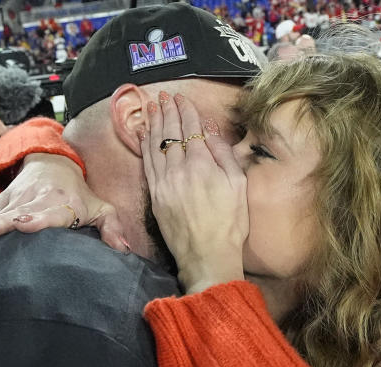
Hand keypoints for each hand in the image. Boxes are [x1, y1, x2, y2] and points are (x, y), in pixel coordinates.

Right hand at [0, 154, 123, 255]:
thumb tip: (124, 251)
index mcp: (61, 203)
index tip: (24, 224)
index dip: (36, 219)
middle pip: (16, 213)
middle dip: (1, 223)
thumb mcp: (100, 207)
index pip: (49, 212)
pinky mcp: (2, 203)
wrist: (52, 163)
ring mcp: (16, 201)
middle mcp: (35, 200)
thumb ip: (112, 228)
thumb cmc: (79, 194)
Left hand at [140, 91, 247, 293]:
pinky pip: (147, 164)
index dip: (186, 111)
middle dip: (167, 112)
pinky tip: (143, 135)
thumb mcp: (238, 186)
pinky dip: (144, 146)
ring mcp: (163, 183)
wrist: (207, 256)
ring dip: (153, 124)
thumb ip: (223, 155)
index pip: (191, 129)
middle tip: (163, 97)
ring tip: (151, 108)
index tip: (182, 98)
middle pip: (170, 133)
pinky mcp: (155, 196)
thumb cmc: (229, 224)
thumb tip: (210, 132)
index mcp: (202, 165)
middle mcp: (179, 170)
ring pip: (155, 145)